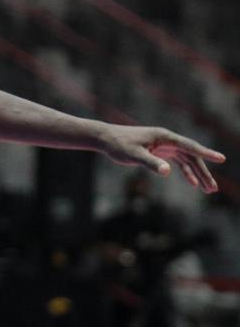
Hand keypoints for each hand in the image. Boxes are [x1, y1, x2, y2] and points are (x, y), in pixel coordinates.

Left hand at [97, 125, 224, 192]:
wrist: (105, 138)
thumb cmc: (119, 145)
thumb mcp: (134, 155)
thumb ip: (151, 163)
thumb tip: (167, 171)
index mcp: (164, 137)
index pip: (190, 146)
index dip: (206, 153)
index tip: (221, 158)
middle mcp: (167, 139)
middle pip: (192, 156)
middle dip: (204, 172)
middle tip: (213, 189)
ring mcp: (164, 145)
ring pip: (187, 160)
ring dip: (197, 174)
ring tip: (208, 189)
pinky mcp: (159, 151)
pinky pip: (177, 161)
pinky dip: (186, 171)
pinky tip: (192, 183)